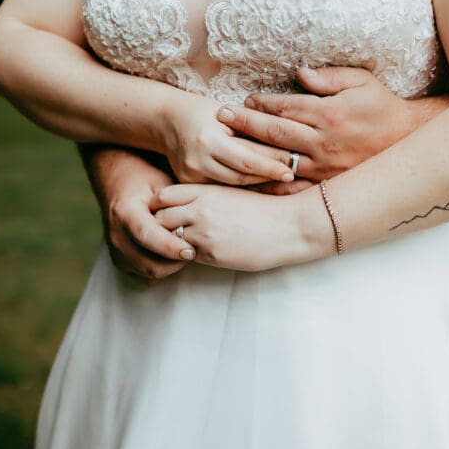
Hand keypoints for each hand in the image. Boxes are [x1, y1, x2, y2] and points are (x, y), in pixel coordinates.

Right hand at [88, 148, 195, 283]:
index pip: (148, 237)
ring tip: (183, 251)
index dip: (170, 248)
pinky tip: (171, 256)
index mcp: (126, 213)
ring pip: (149, 274)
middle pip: (149, 263)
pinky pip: (143, 276)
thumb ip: (177, 203)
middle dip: (175, 262)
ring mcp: (115, 250)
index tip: (191, 251)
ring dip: (170, 267)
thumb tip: (202, 219)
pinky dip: (160, 270)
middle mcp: (116, 235)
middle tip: (194, 250)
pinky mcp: (119, 259)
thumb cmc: (144, 177)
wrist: (117, 179)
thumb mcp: (162, 182)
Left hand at [150, 183, 331, 271]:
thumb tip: (185, 207)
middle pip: (159, 217)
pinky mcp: (212, 254)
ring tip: (181, 247)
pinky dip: (187, 257)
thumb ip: (206, 198)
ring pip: (169, 239)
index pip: (163, 196)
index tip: (166, 214)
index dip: (160, 206)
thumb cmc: (264, 209)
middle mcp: (200, 209)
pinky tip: (198, 255)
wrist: (290, 225)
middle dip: (160, 226)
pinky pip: (186, 256)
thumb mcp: (231, 194)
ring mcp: (204, 232)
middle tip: (167, 234)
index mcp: (205, 191)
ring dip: (172, 244)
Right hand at [161, 93, 296, 185]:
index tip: (293, 171)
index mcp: (208, 139)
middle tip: (292, 178)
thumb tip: (287, 146)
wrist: (167, 120)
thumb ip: (252, 131)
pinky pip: (219, 187)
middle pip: (241, 176)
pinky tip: (256, 185)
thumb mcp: (229, 115)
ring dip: (256, 184)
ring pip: (232, 185)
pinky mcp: (188, 182)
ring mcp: (190, 174)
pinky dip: (239, 186)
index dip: (272, 167)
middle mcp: (197, 160)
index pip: (248, 160)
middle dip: (268, 177)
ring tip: (278, 182)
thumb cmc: (204, 112)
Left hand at [215, 66, 448, 186]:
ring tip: (228, 149)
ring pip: (279, 161)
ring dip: (251, 154)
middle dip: (245, 125)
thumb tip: (298, 72)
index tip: (242, 101)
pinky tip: (253, 184)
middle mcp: (323, 142)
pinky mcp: (327, 183)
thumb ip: (327, 77)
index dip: (260, 104)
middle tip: (221, 118)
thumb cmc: (383, 107)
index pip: (285, 107)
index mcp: (329, 114)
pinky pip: (294, 187)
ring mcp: (323, 166)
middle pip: (274, 133)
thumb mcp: (360, 81)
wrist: (409, 141)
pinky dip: (272, 186)